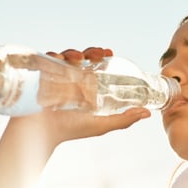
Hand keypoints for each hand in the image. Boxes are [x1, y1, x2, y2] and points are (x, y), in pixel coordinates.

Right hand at [10, 47, 150, 145]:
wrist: (42, 135)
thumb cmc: (71, 130)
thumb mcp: (101, 125)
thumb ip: (124, 119)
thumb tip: (148, 113)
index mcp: (84, 86)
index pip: (93, 64)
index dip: (100, 55)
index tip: (109, 52)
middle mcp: (69, 78)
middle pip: (81, 57)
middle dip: (89, 51)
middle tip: (98, 53)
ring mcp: (54, 76)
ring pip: (64, 56)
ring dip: (73, 52)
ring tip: (78, 58)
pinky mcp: (39, 76)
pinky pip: (45, 60)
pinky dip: (52, 55)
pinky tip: (59, 58)